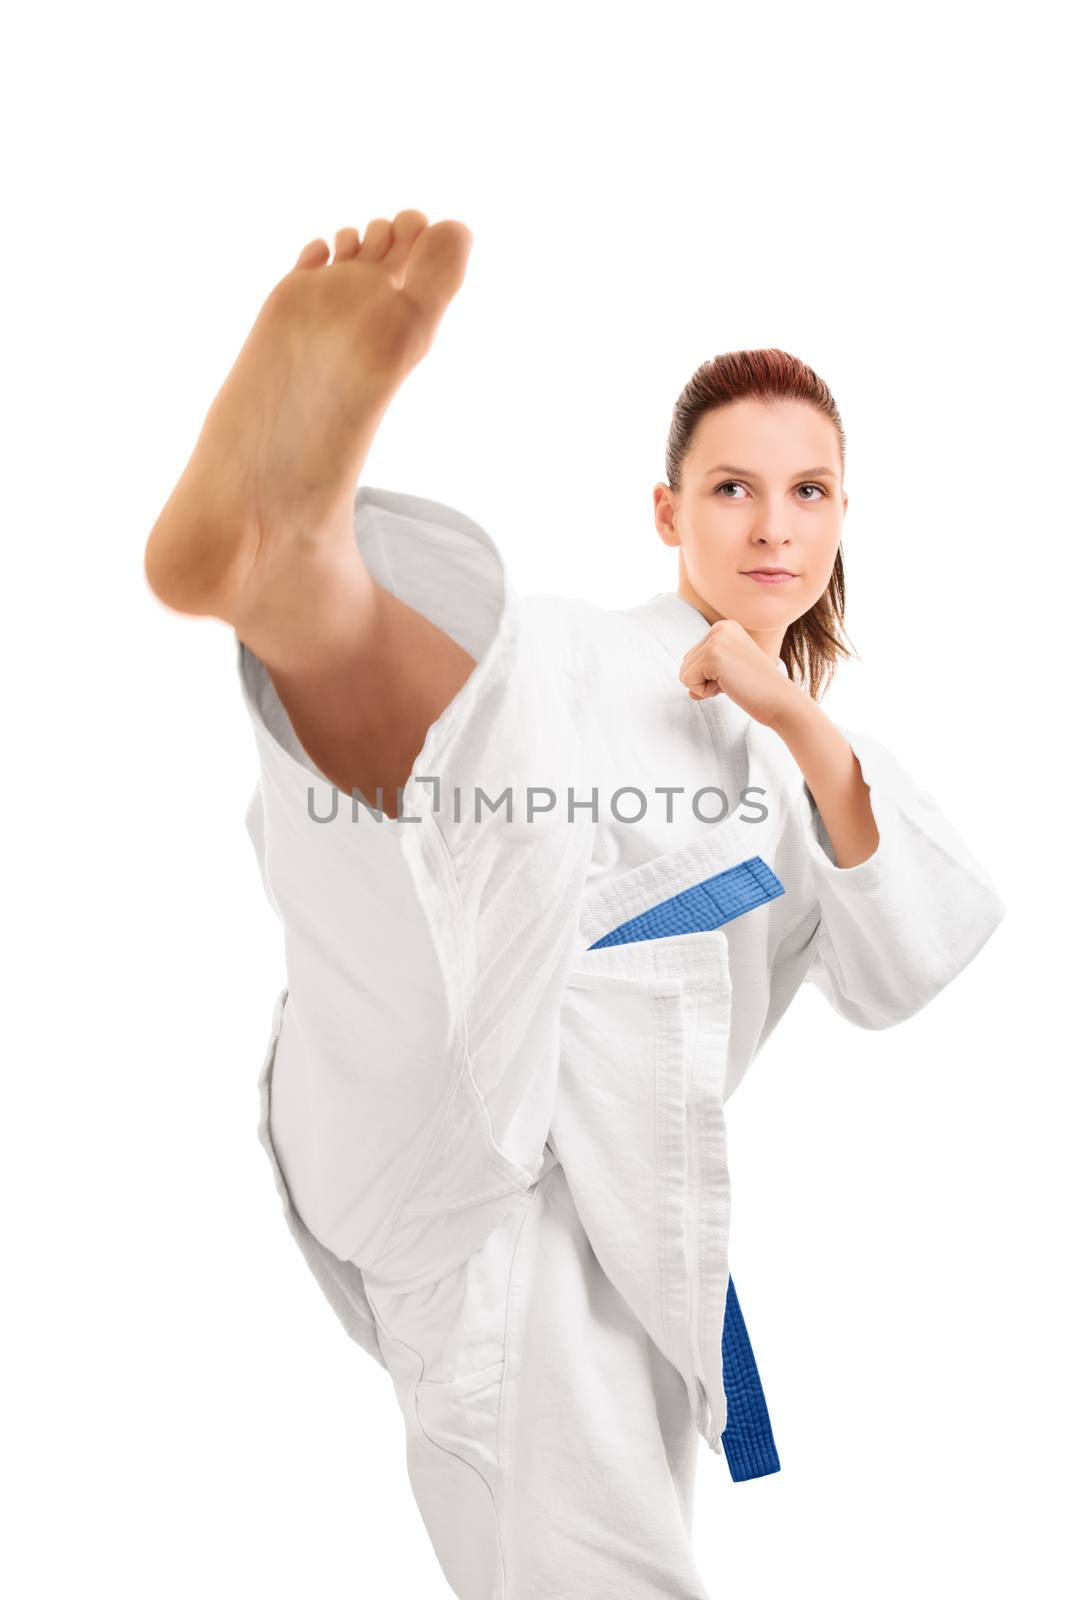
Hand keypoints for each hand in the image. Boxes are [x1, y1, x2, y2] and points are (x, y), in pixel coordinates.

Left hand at [678, 619, 802, 729]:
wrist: (779, 699)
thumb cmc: (757, 688)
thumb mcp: (729, 670)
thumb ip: (706, 673)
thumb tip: (689, 690)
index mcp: (725, 627)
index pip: (693, 657)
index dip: (710, 675)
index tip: (736, 674)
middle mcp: (720, 628)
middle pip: (685, 663)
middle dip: (706, 680)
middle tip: (735, 680)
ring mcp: (716, 641)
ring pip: (684, 672)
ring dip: (705, 686)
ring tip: (733, 682)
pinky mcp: (712, 656)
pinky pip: (687, 681)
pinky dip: (704, 691)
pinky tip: (728, 686)